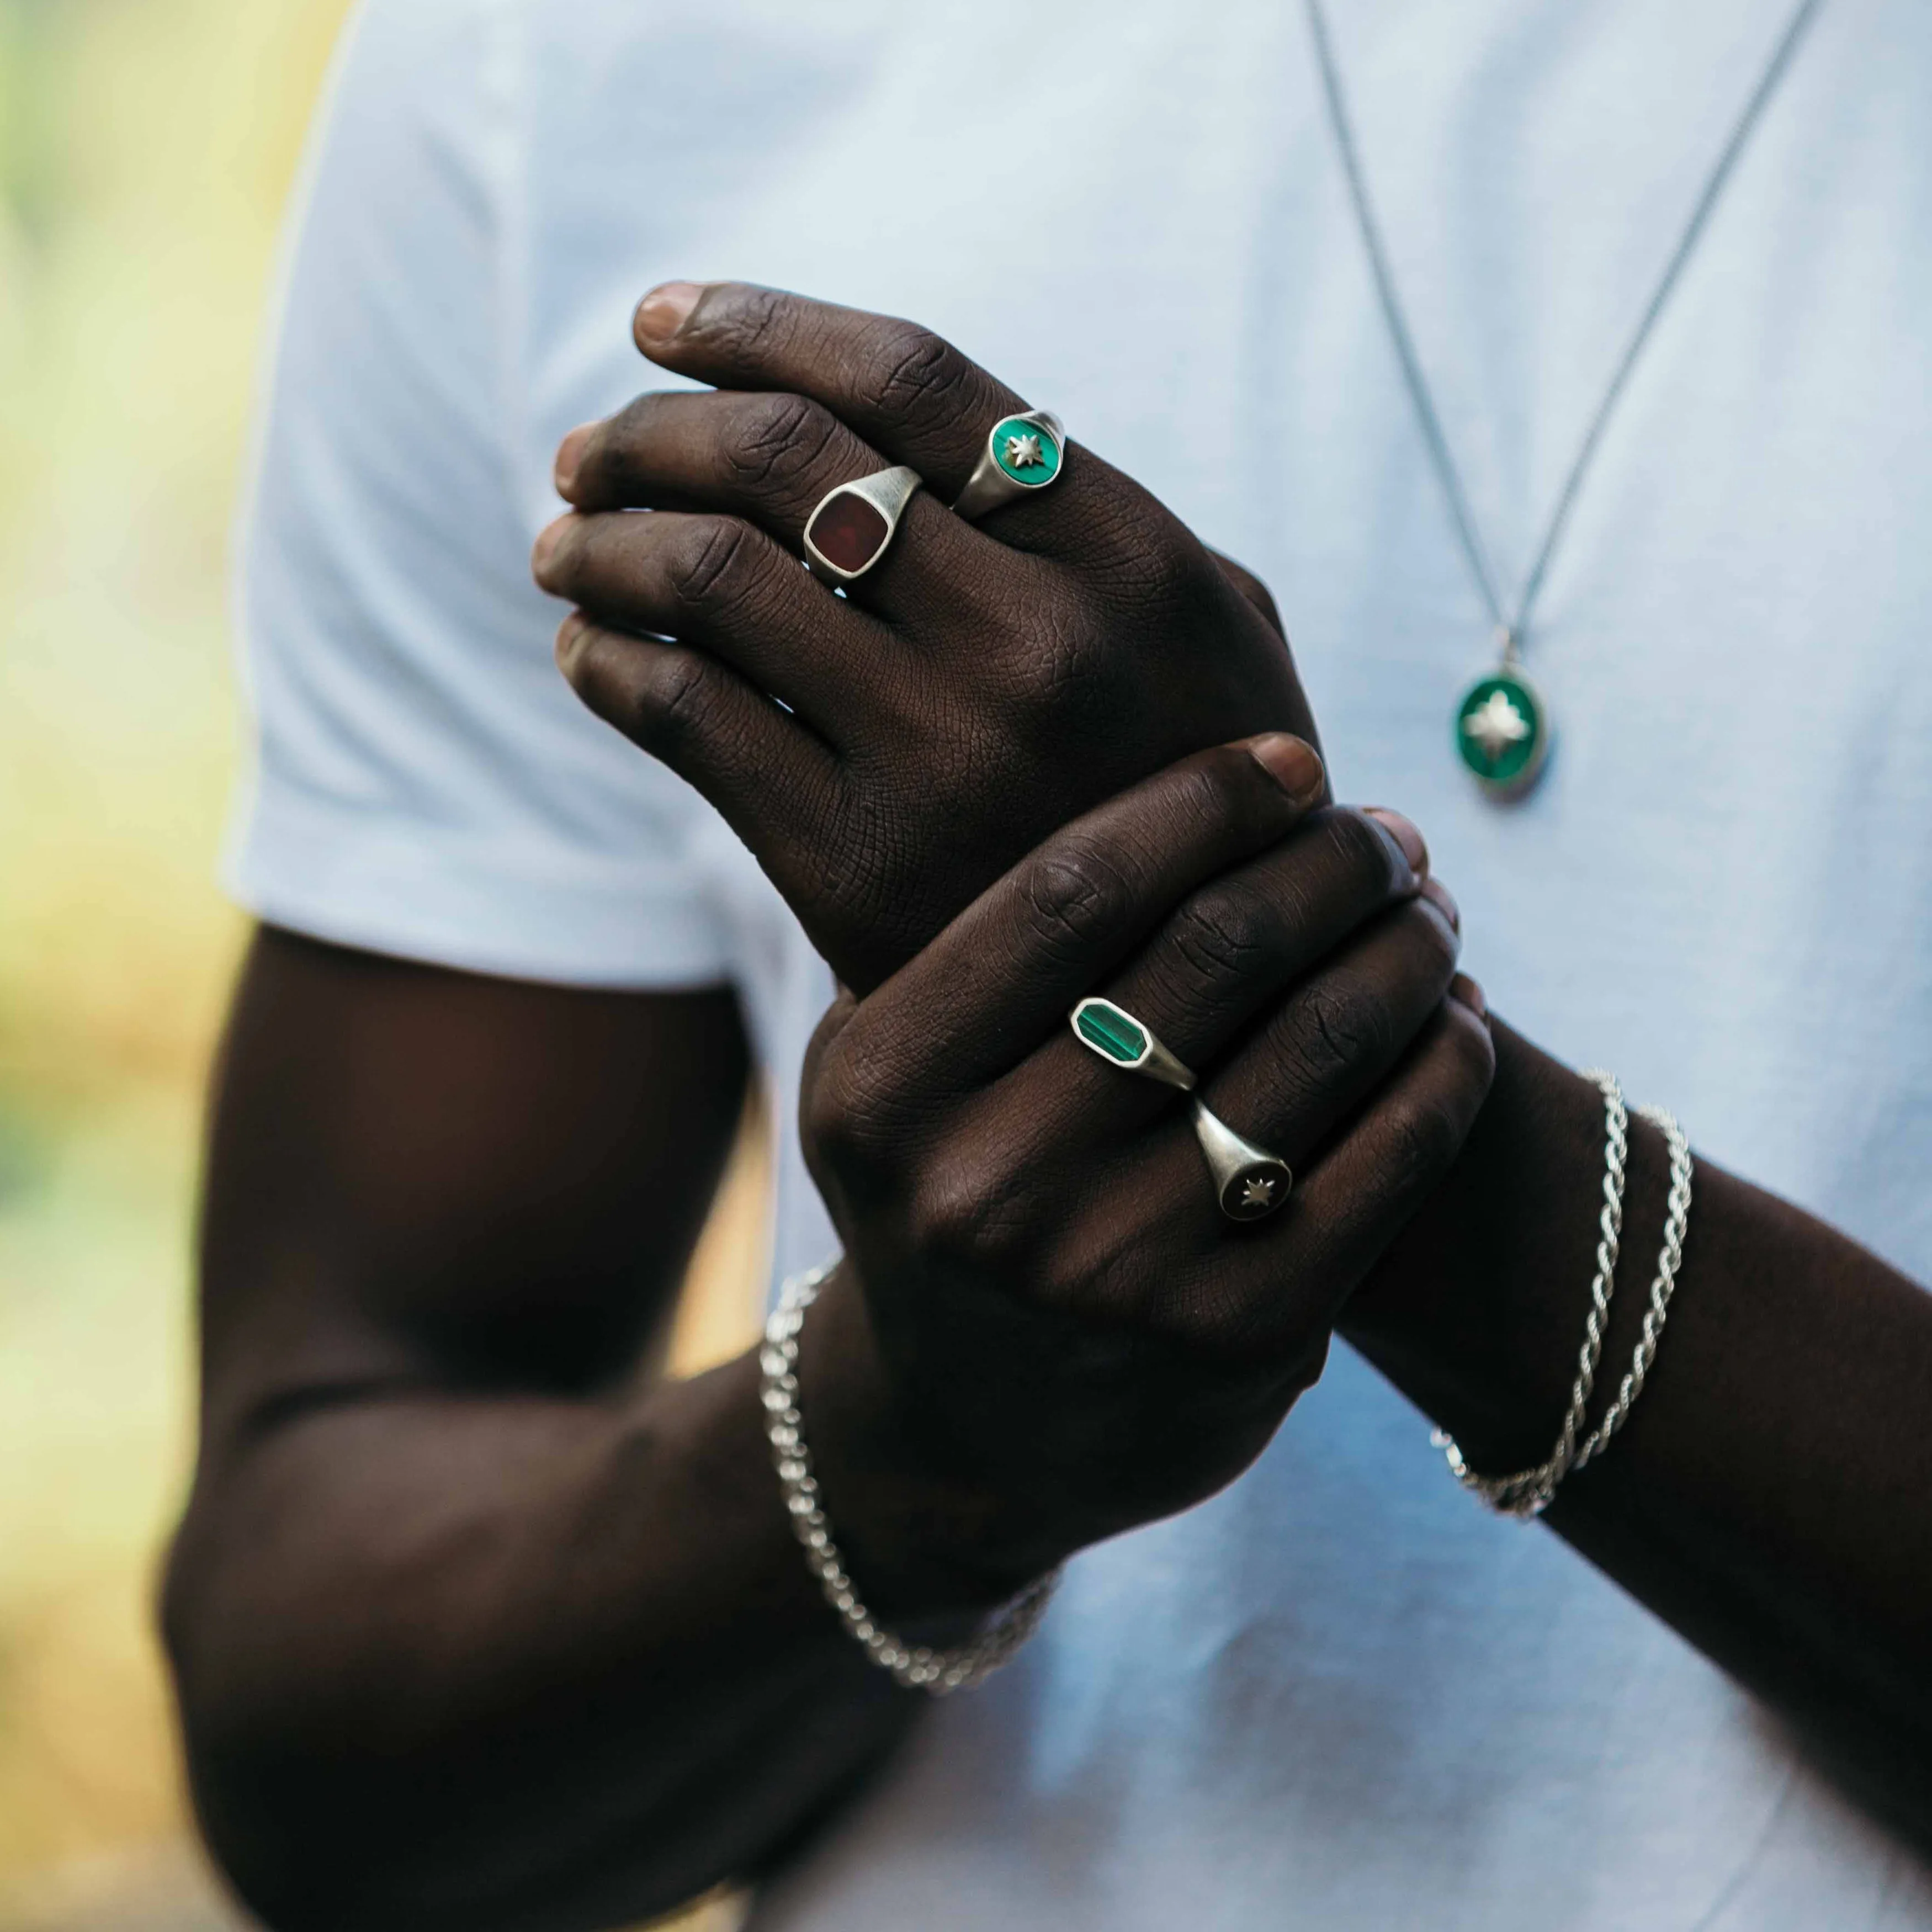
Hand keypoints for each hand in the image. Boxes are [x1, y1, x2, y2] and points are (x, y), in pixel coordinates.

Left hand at [536, 281, 1317, 991]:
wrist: (1176, 1012)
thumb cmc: (1188, 796)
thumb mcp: (1214, 636)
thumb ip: (1101, 519)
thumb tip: (922, 420)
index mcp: (1135, 560)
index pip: (909, 379)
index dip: (757, 327)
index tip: (663, 323)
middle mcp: (1041, 646)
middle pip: (784, 460)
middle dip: (651, 431)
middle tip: (589, 451)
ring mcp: (943, 761)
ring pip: (708, 576)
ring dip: (601, 537)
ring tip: (567, 541)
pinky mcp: (852, 870)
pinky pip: (678, 717)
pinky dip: (604, 659)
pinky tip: (588, 649)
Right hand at [785, 740, 1491, 1593]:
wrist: (964, 1444)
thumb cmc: (939, 1198)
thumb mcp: (881, 1072)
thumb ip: (955, 937)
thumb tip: (1141, 767)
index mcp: (885, 1089)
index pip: (1071, 888)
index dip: (1202, 801)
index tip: (1285, 761)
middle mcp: (988, 1185)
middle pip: (1213, 951)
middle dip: (1329, 861)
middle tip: (1380, 835)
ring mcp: (1118, 1273)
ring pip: (1318, 1045)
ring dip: (1404, 947)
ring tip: (1426, 910)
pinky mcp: (1240, 1343)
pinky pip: (1387, 1163)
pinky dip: (1442, 1068)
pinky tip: (1452, 1020)